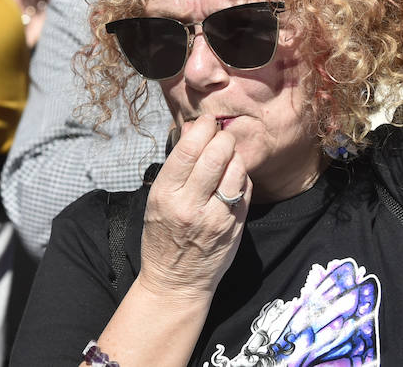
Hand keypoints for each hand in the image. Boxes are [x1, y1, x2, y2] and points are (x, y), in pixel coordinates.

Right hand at [136, 116, 248, 303]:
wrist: (177, 281)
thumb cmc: (162, 236)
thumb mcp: (157, 200)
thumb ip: (175, 167)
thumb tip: (190, 130)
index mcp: (166, 195)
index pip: (188, 151)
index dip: (201, 129)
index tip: (206, 121)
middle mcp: (191, 206)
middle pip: (216, 156)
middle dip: (222, 137)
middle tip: (221, 135)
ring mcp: (216, 218)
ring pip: (235, 170)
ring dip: (234, 155)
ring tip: (228, 154)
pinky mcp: (235, 227)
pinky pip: (245, 189)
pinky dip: (241, 176)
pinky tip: (233, 176)